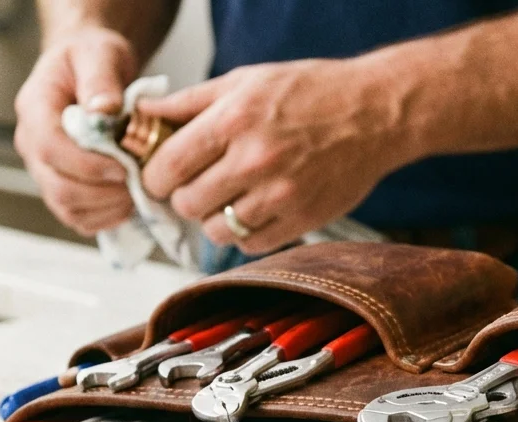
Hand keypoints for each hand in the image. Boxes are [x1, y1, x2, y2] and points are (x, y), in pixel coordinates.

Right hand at [14, 27, 136, 236]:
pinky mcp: (61, 187)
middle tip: (139, 183)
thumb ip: (101, 79)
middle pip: (57, 187)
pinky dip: (105, 217)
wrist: (88, 70)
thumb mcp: (99, 54)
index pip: (50, 148)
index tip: (124, 167)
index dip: (87, 165)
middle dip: (103, 192)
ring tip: (138, 191)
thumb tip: (104, 110)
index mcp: (35, 109)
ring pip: (67, 207)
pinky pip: (78, 217)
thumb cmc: (92, 58)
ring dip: (107, 207)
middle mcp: (32, 144)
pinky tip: (130, 201)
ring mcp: (44, 169)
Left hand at [137, 59, 413, 254]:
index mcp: (234, 120)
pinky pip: (250, 244)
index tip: (162, 174)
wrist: (375, 112)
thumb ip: (189, 102)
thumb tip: (142, 116)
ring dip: (213, 217)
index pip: (167, 166)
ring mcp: (279, 196)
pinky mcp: (301, 221)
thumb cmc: (311, 91)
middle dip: (184, 196)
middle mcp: (254, 160)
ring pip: (215, 230)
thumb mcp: (245, 81)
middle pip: (187, 203)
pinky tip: (254, 209)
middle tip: (197, 183)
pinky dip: (244, 232)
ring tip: (228, 196)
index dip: (155, 175)